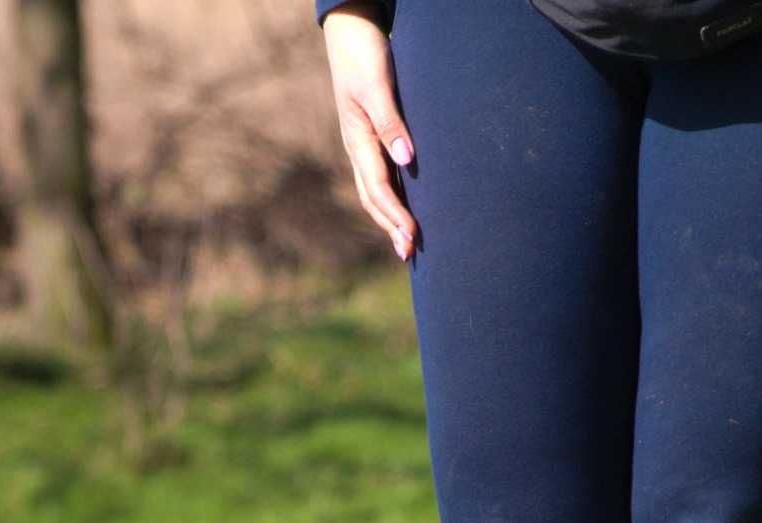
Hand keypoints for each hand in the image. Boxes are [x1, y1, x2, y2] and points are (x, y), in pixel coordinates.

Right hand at [322, 4, 416, 260]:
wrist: (350, 30)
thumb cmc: (363, 55)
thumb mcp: (376, 86)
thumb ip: (391, 122)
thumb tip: (407, 161)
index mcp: (357, 140)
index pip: (378, 188)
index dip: (395, 215)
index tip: (412, 237)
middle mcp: (357, 147)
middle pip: (373, 198)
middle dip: (390, 226)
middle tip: (410, 254)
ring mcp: (361, 142)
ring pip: (374, 190)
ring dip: (389, 217)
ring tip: (404, 241)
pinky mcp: (370, 134)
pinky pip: (380, 174)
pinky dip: (390, 196)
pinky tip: (402, 205)